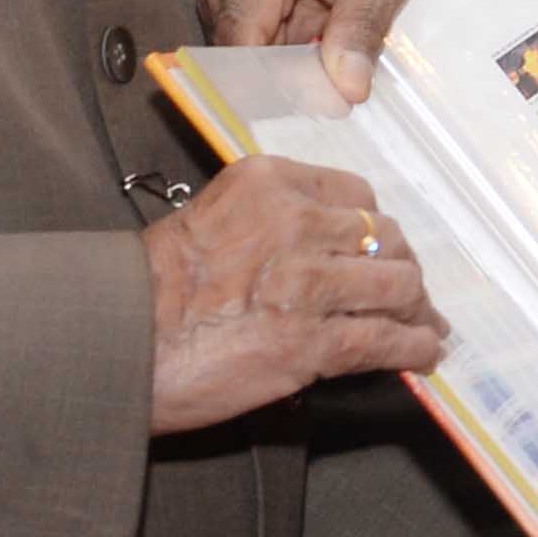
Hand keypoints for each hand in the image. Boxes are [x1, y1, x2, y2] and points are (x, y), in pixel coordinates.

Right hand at [141, 154, 440, 434]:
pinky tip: (423, 353)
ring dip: (414, 309)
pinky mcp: (312, 342)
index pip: (355, 196)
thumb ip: (267, 221)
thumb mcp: (209, 220)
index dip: (374, 229)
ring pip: (397, 286)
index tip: (378, 249)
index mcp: (268, 183)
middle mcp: (296, 223)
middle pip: (385, 239)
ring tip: (420, 324)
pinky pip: (387, 339)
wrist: (114, 345)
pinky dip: (414, 348)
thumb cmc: (147, 290)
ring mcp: (308, 283)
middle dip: (399, 268)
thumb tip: (320, 250)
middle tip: (403, 293)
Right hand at [205, 0, 424, 99]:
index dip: (270, 88)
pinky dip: (293, 57)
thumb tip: (347, 89)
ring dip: (296, 69)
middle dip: (293, 82)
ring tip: (342, 52)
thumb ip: (363, 26)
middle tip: (347, 89)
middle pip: (242, 57)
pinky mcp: (235, 1)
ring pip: (251, 58)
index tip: (314, 113)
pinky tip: (326, 46)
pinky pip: (258, 47)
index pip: (241, 41)